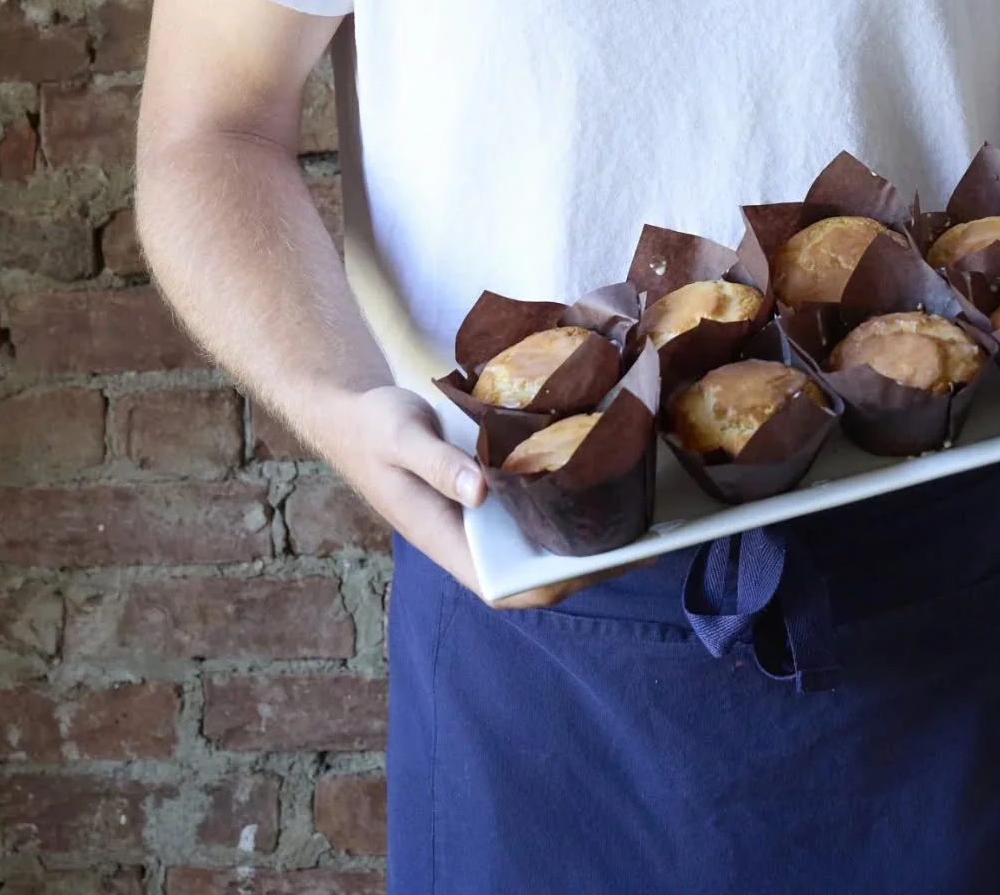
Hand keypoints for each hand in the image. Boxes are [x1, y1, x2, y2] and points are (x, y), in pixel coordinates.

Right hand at [307, 384, 644, 609]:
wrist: (353, 412)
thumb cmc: (373, 428)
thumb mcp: (400, 437)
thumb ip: (437, 464)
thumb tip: (481, 494)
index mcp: (445, 540)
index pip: (506, 587)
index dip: (554, 586)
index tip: (601, 567)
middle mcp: (469, 537)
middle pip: (535, 566)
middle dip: (588, 560)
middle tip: (645, 533)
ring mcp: (481, 518)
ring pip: (540, 538)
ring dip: (584, 531)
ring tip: (639, 507)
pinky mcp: (490, 491)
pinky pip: (534, 507)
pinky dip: (567, 499)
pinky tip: (602, 472)